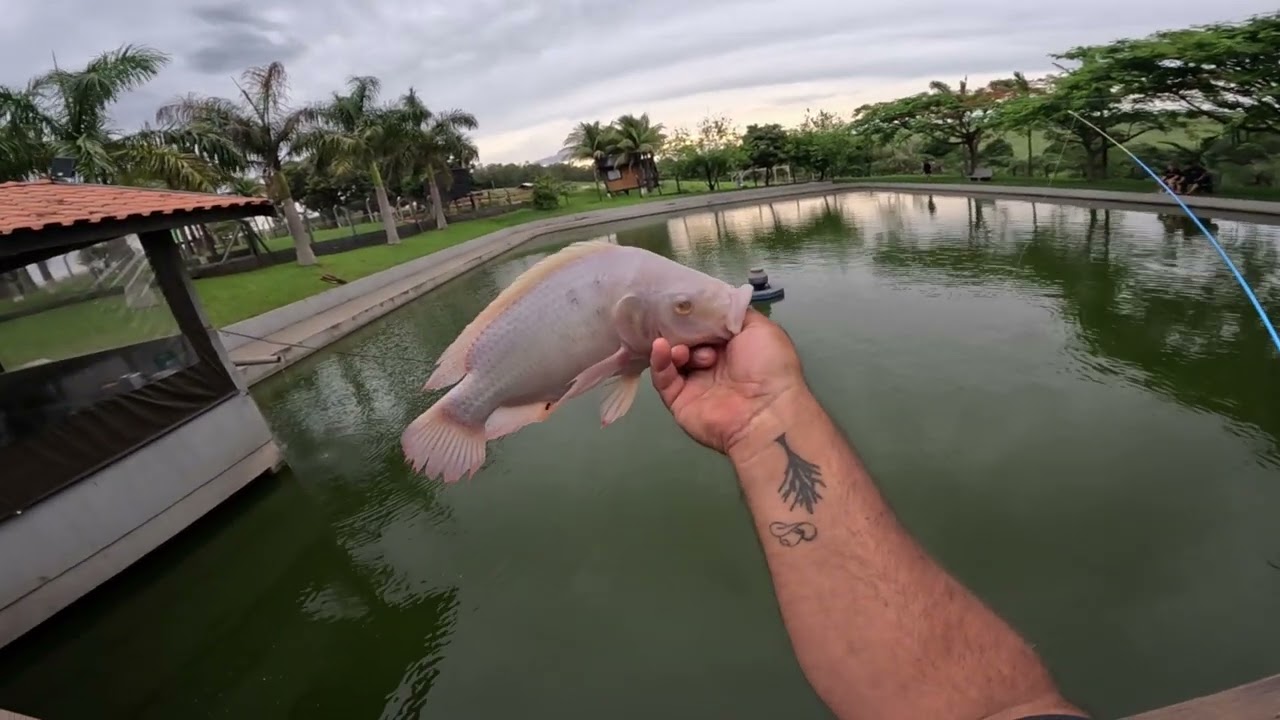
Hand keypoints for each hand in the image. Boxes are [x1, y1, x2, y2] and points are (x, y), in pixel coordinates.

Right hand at [649, 309, 810, 460]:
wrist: (766, 411)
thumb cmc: (768, 366)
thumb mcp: (760, 328)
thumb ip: (734, 314)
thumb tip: (713, 305)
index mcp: (732, 347)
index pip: (705, 326)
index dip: (695, 314)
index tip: (683, 301)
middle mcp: (713, 364)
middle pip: (686, 339)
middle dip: (682, 329)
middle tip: (680, 323)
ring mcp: (694, 383)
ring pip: (673, 357)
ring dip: (675, 346)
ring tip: (684, 349)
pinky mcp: (679, 400)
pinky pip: (663, 378)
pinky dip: (660, 361)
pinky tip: (661, 348)